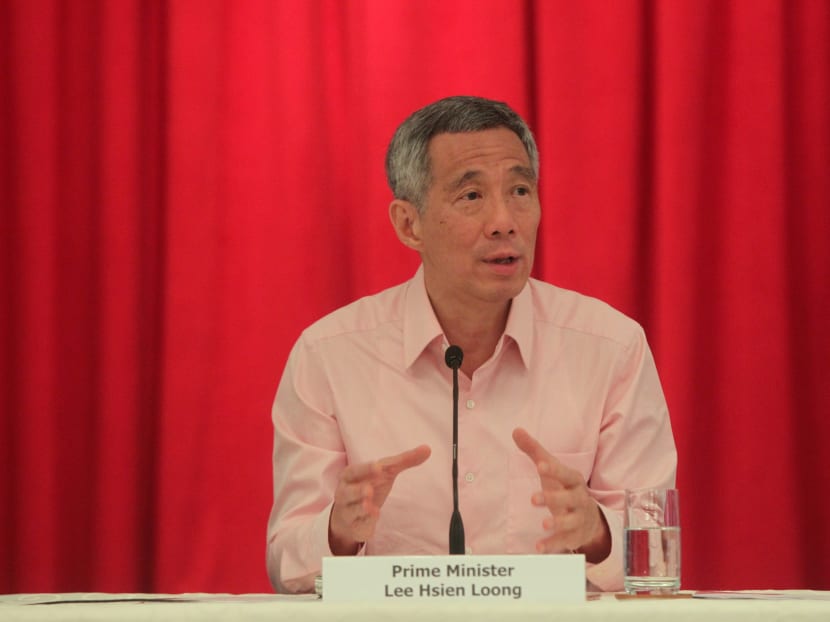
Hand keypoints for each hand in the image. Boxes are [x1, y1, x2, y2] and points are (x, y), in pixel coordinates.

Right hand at [328, 445, 430, 554]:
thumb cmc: (369, 484)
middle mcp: (345, 493)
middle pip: (349, 492)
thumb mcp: (385, 472)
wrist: (351, 513)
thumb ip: (404, 460)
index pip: (356, 470)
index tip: (378, 467)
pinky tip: (375, 517)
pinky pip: (359, 524)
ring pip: (352, 510)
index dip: (366, 469)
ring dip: (361, 508)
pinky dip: (366, 521)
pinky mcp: (355, 526)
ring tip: (370, 507)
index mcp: (350, 475)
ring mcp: (348, 511)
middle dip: (358, 491)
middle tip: (368, 490)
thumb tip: (427, 449)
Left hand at [512, 427, 609, 562]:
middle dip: (554, 498)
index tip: (540, 465)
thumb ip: (534, 451)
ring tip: (544, 524)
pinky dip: (553, 545)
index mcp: (573, 480)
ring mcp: (579, 518)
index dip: (554, 469)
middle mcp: (579, 498)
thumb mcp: (552, 469)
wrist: (590, 518)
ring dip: (558, 523)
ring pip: (571, 521)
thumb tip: (516, 430)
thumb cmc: (565, 487)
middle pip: (571, 498)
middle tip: (534, 499)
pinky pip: (565, 541)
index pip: (565, 473)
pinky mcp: (575, 536)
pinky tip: (539, 547)